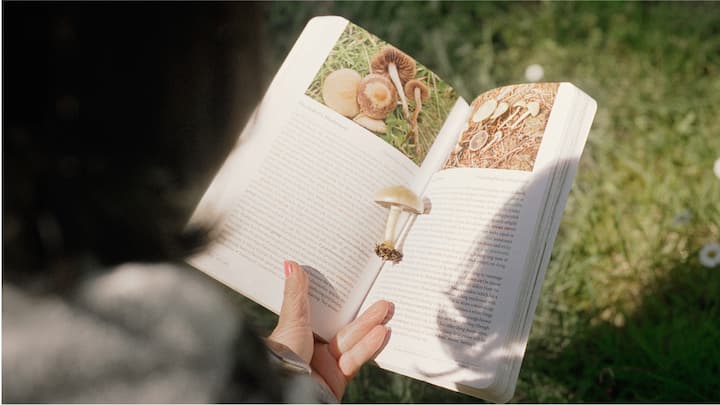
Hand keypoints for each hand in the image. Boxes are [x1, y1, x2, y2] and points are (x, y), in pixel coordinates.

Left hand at [269, 260, 392, 399]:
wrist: (285, 390)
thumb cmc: (281, 355)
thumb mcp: (291, 320)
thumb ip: (296, 294)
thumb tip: (290, 263)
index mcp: (299, 331)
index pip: (323, 311)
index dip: (338, 298)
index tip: (354, 283)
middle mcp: (313, 346)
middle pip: (342, 326)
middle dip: (362, 312)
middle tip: (380, 296)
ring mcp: (326, 362)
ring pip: (352, 340)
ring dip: (370, 325)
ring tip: (386, 309)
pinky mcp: (338, 377)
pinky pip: (356, 358)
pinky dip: (369, 346)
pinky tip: (381, 332)